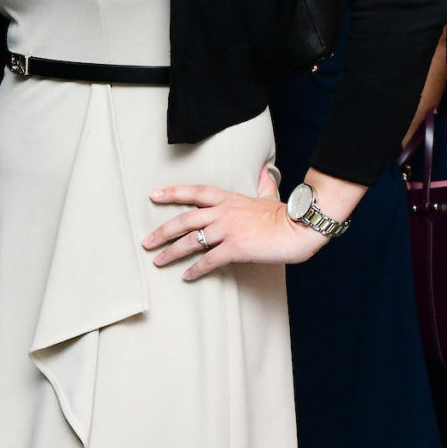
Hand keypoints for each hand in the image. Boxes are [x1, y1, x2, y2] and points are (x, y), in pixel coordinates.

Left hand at [143, 165, 324, 280]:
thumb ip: (263, 185)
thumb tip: (264, 171)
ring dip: (172, 252)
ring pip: (192, 241)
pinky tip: (186, 276)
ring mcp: (228, 230)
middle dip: (162, 231)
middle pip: (185, 220)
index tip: (154, 195)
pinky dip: (196, 269)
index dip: (173, 193)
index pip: (195, 192)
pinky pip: (210, 260)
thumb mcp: (269, 196)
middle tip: (146, 242)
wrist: (300, 228)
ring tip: (158, 261)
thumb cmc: (285, 215)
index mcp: (229, 199)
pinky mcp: (236, 248)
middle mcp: (224, 212)